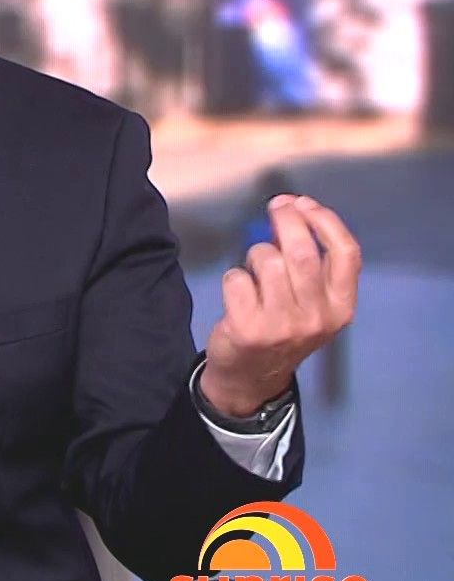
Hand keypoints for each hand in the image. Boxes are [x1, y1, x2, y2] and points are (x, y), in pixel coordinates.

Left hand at [203, 194, 359, 416]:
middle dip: (287, 219)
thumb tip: (295, 211)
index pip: (346, 253)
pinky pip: (237, 279)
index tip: (304, 203)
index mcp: (341, 308)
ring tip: (255, 271)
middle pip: (303, 251)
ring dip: (256, 255)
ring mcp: (283, 325)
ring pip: (268, 261)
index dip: (325, 221)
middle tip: (276, 207)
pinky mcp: (249, 329)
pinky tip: (239, 293)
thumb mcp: (314, 305)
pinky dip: (234, 277)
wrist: (252, 377)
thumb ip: (313, 266)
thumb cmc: (284, 328)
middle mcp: (317, 317)